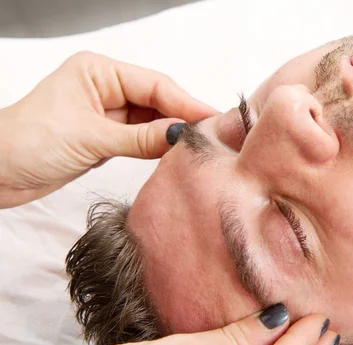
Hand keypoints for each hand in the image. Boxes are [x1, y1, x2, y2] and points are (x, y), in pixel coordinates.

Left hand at [0, 51, 218, 207]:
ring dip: (172, 135)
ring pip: (152, 121)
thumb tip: (183, 136)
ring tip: (201, 148)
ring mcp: (107, 114)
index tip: (214, 120)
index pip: (154, 85)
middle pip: (158, 101)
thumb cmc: (27, 143)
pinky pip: (142, 139)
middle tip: (215, 138)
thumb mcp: (91, 138)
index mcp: (99, 72)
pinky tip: (176, 155)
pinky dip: (157, 147)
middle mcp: (106, 88)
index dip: (186, 103)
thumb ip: (141, 138)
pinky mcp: (106, 138)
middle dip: (183, 118)